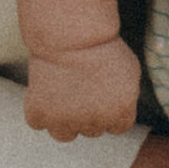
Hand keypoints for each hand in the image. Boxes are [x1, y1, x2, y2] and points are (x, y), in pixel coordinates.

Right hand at [23, 44, 146, 142]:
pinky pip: (38, 123)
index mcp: (120, 112)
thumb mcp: (130, 71)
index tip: (102, 94)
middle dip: (88, 113)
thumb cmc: (102, 46)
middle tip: (81, 88)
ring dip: (64, 120)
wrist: (72, 34)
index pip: (118, 127)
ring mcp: (65, 121)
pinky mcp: (40, 114)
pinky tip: (45, 92)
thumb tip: (118, 109)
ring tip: (62, 97)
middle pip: (92, 130)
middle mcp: (95, 122)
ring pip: (65, 134)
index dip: (110, 110)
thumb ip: (126, 97)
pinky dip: (39, 110)